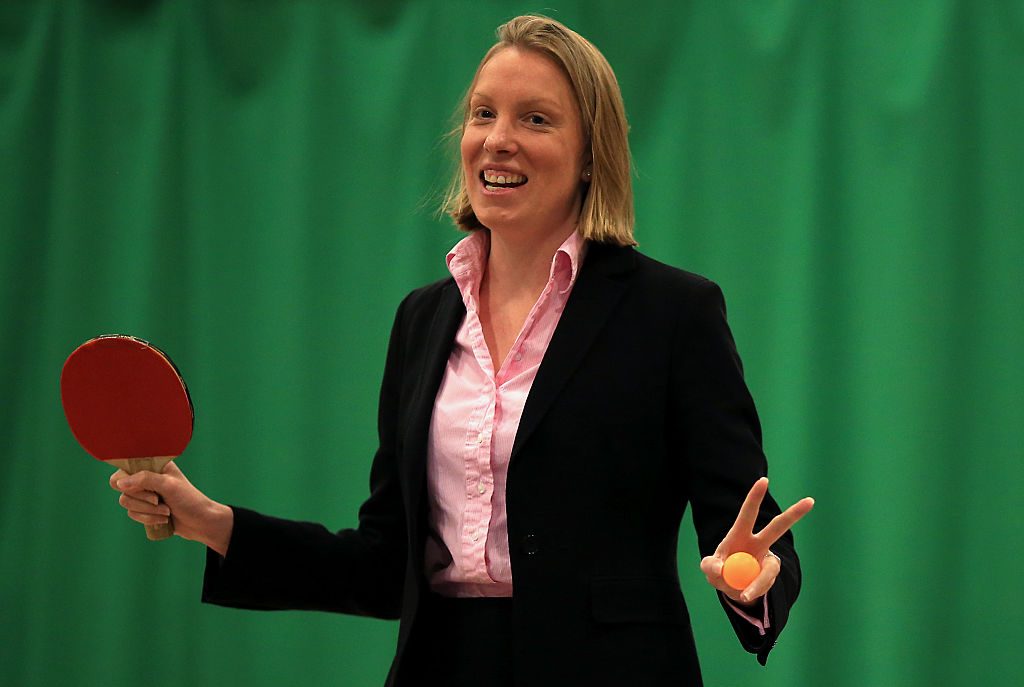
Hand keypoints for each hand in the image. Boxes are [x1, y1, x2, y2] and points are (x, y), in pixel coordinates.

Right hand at [109, 461, 233, 555]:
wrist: (201, 523)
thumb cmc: (189, 500)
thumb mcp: (168, 486)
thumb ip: (144, 479)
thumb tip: (119, 482)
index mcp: (153, 466)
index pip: (125, 469)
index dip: (129, 481)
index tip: (145, 488)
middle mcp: (147, 478)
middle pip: (123, 489)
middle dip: (143, 500)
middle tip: (160, 500)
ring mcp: (145, 494)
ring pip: (126, 503)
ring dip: (148, 511)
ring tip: (167, 511)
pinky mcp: (145, 509)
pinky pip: (132, 514)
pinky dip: (148, 519)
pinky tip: (164, 519)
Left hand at [700, 477, 813, 604]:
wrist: (734, 589)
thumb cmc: (720, 571)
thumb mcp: (709, 568)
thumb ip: (710, 566)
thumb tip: (720, 569)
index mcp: (740, 534)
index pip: (748, 513)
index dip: (755, 497)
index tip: (764, 480)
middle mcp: (759, 543)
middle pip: (779, 527)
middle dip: (794, 514)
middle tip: (810, 501)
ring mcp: (769, 558)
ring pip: (770, 570)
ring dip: (756, 585)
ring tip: (743, 595)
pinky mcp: (772, 574)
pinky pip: (765, 585)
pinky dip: (753, 592)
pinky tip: (745, 594)